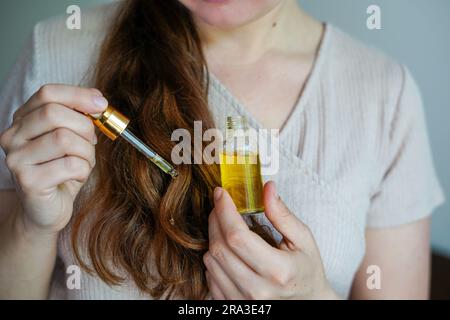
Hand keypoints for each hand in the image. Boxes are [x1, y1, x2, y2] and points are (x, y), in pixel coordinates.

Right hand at [0, 84, 107, 236]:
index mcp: (22, 120)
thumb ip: (81, 117)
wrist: (46, 210)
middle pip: (54, 113)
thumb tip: (99, 101)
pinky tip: (77, 177)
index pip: (48, 93)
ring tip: (84, 163)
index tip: (102, 105)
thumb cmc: (62, 171)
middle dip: (85, 127)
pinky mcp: (28, 181)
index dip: (78, 95)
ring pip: (64, 139)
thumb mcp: (73, 138)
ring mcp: (17, 159)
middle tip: (92, 143)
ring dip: (86, 152)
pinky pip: (71, 165)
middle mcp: (12, 136)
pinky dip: (84, 170)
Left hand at [204, 181, 339, 299]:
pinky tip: (227, 251)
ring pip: (210, 262)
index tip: (221, 194)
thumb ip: (282, 214)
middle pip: (220, 247)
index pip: (237, 236)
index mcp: (278, 271)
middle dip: (216, 220)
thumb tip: (267, 188)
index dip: (224, 211)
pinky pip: (209, 277)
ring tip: (226, 228)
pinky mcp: (233, 306)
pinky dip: (213, 259)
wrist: (308, 302)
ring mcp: (242, 301)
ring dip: (213, 238)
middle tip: (221, 206)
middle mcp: (257, 290)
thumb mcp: (303, 239)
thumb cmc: (306, 270)